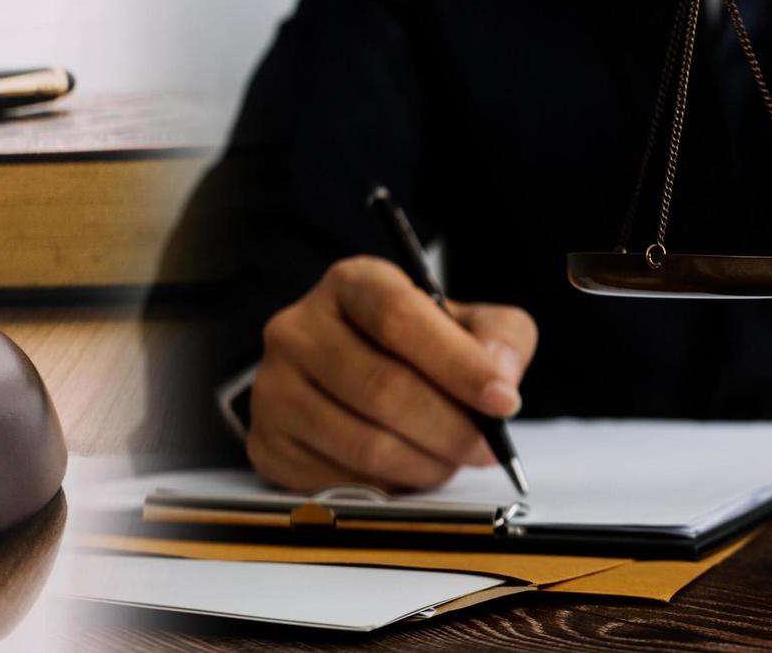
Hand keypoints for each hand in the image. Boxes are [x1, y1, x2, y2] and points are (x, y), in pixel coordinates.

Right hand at [245, 256, 538, 491]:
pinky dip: (388, 487)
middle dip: (449, 428)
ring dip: (424, 464)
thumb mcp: (466, 323)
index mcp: (350, 284)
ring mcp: (274, 388)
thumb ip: (499, 339)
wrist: (342, 373)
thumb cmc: (413, 347)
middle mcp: (298, 328)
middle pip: (382, 387)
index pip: (399, 318)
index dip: (457, 364)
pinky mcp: (267, 443)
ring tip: (451, 461)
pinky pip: (338, 481)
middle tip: (487, 448)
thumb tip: (499, 378)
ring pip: (362, 444)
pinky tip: (408, 470)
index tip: (503, 401)